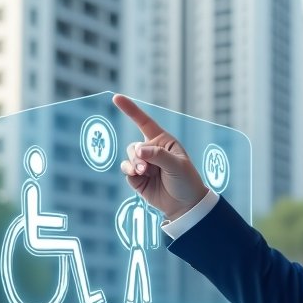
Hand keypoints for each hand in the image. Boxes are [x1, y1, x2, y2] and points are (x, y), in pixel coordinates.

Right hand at [113, 94, 207, 220]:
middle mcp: (152, 150)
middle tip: (146, 167)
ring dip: (134, 164)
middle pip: (134, 146)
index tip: (116, 97)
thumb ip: (157, 155)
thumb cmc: (186, 181)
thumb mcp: (177, 165)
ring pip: (129, 157)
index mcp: (163, 141)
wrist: (185, 205)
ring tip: (144, 173)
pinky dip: (130, 172)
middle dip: (138, 156)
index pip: (144, 122)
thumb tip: (137, 150)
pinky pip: (126, 170)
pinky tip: (138, 176)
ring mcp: (144, 164)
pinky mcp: (138, 178)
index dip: (130, 110)